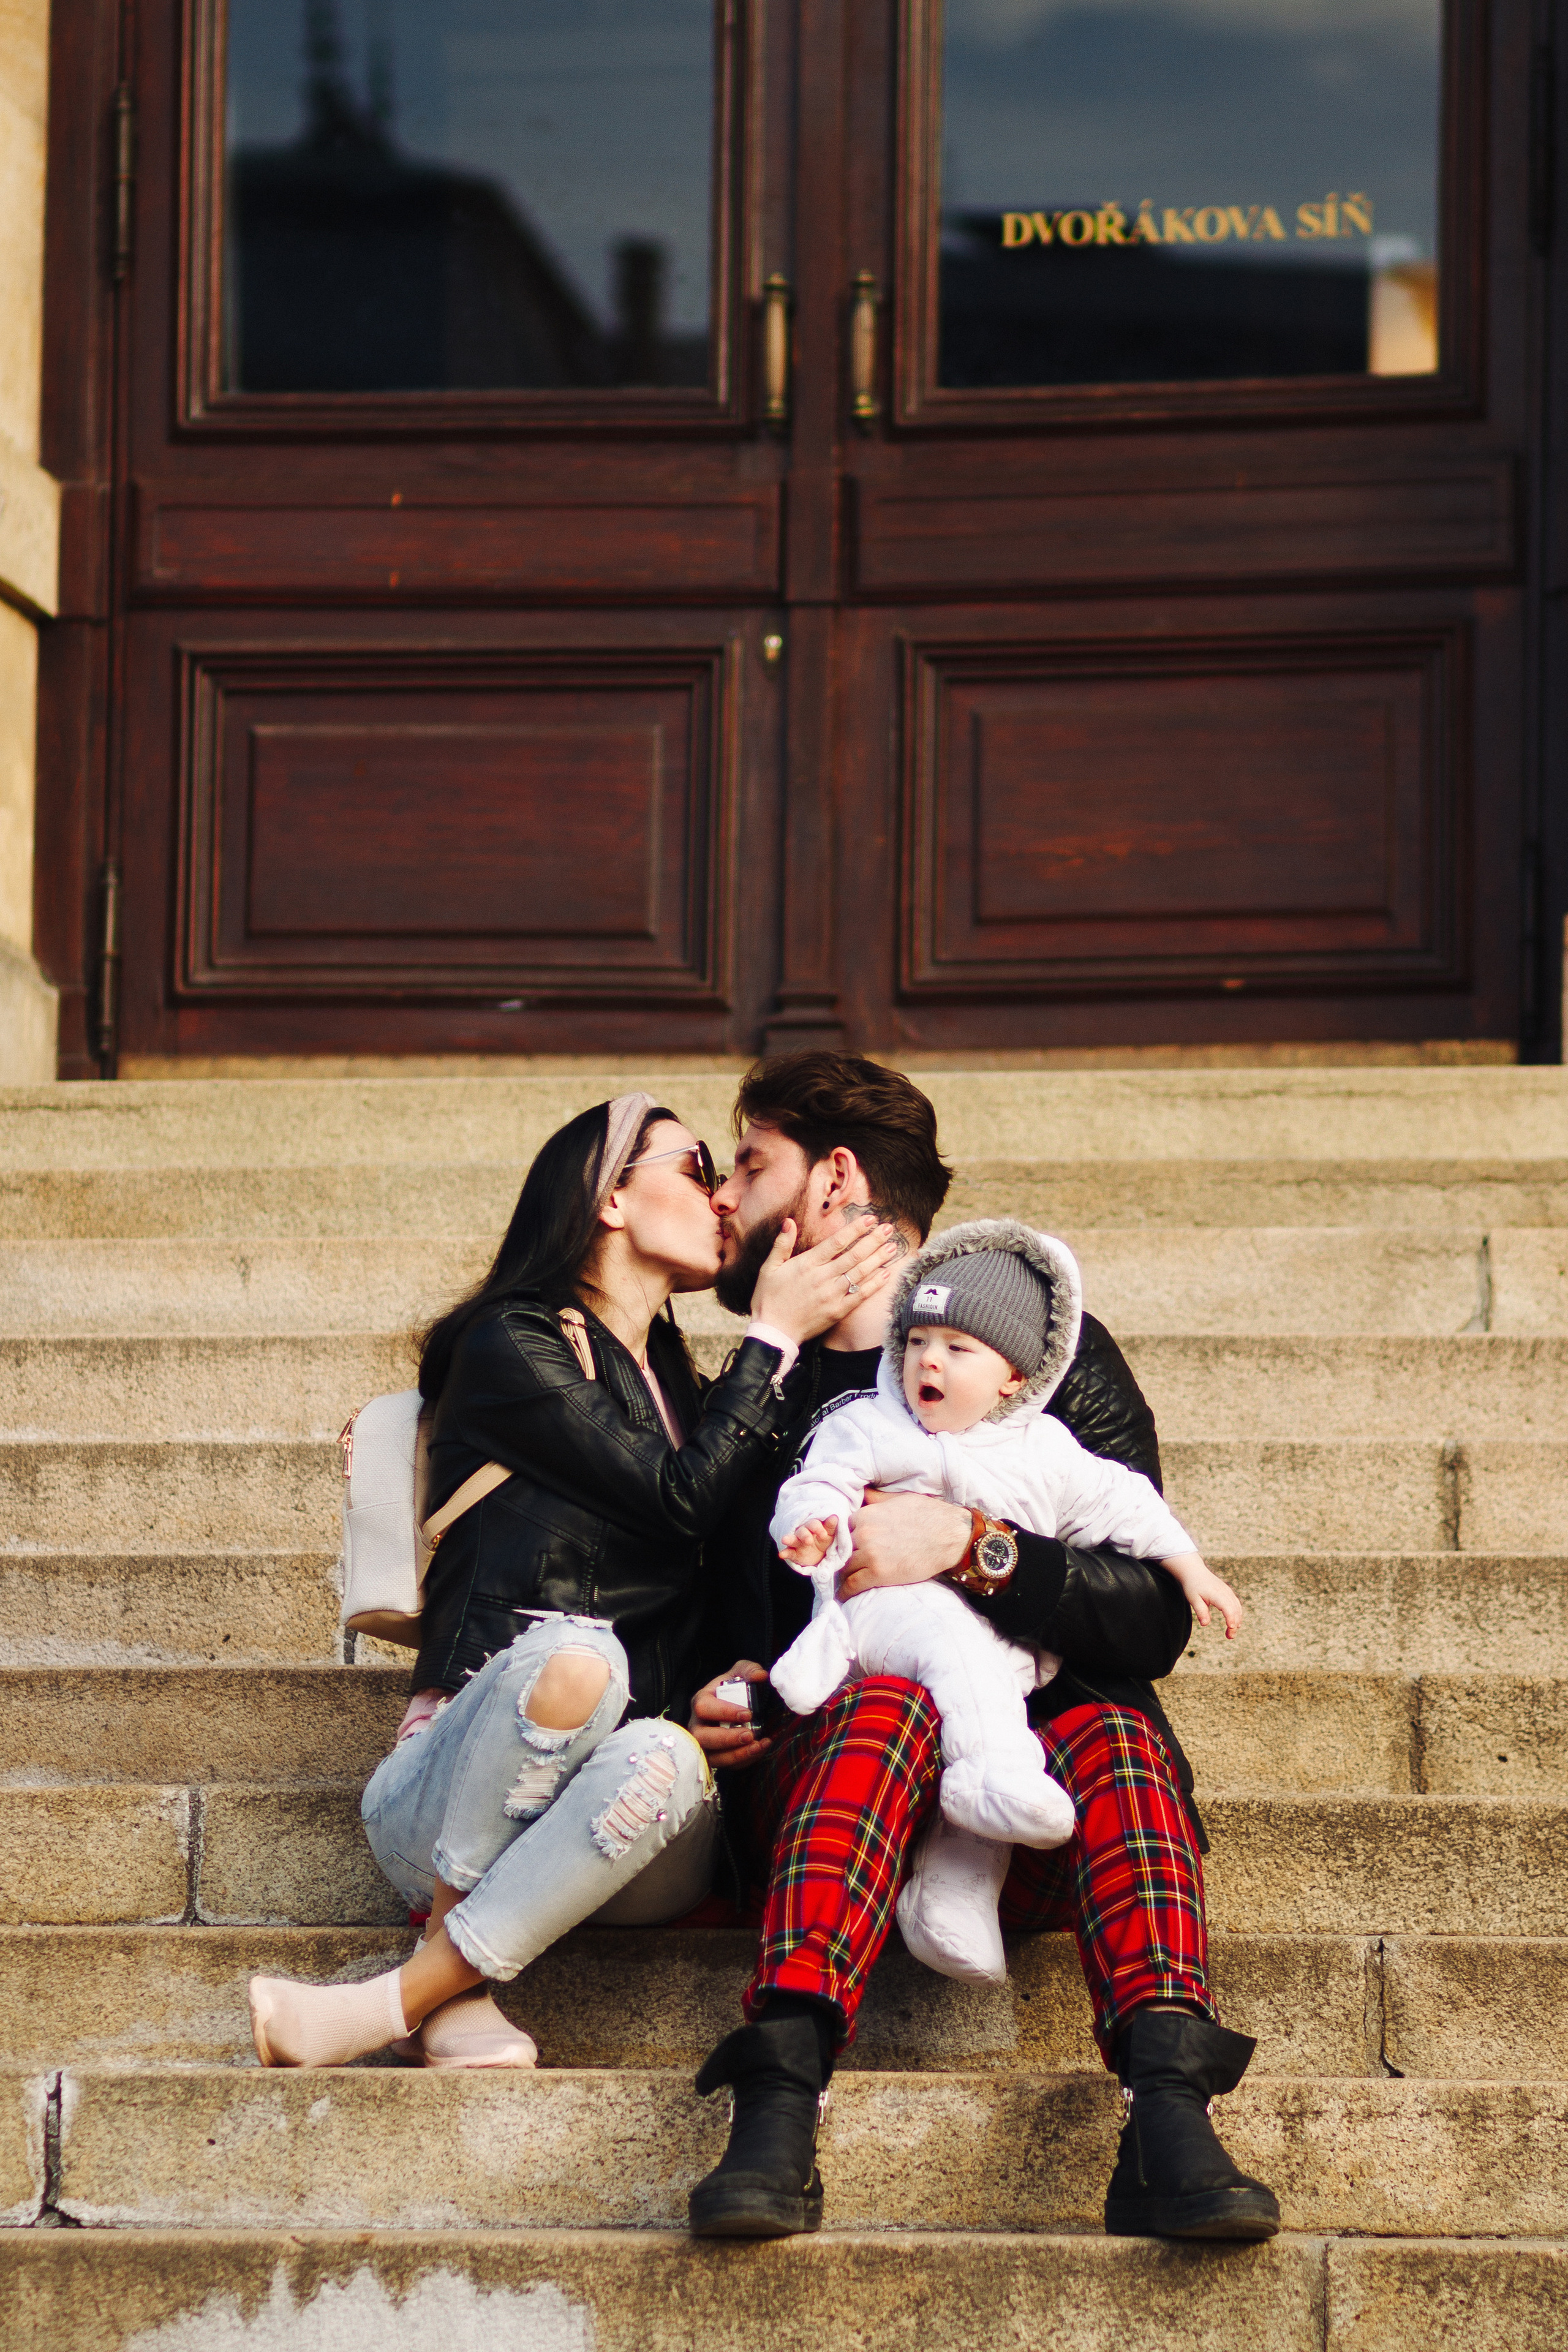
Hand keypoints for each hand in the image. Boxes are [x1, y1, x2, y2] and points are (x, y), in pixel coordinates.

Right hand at [689, 1659, 773, 1769]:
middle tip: (750, 1735)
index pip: (704, 1708)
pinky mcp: (716, 1757)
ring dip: (736, 1755)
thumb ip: (749, 1670)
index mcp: (701, 1701)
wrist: (736, 1705)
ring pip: (711, 1757)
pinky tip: (759, 1750)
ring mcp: (705, 1744)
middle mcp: (698, 1725)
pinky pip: (725, 1766)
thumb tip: (760, 1676)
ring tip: (758, 1746)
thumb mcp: (740, 1673)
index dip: (724, 1712)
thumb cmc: (734, 1688)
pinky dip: (743, 1761)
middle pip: (702, 1737)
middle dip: (727, 1739)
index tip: (747, 1713)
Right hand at [750, 1215, 902, 1345]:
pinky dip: (874, 1284)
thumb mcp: (769, 1268)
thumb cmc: (768, 1299)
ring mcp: (832, 1295)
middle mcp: (823, 1278)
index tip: (870, 1219)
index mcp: (807, 1264)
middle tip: (888, 1229)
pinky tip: (886, 1274)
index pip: (836, 1242)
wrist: (773, 1332)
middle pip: (853, 1255)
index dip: (855, 1229)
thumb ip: (781, 1244)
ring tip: (893, 1246)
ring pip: (860, 1273)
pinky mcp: (838, 1311)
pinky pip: (860, 1296)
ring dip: (878, 1259)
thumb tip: (789, 1221)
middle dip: (873, 1240)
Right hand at [780, 1518, 836, 1567]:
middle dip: (805, 1535)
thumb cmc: (823, 1538)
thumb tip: (834, 1516)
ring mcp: (797, 1543)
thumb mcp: (829, 1533)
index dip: (818, 1528)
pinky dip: (785, 1553)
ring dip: (789, 1539)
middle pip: (802, 1531)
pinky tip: (781, 1554)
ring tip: (784, 1540)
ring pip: (793, 1539)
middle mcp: (804, 1533)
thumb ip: (831, 1526)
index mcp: (813, 1527)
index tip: (823, 1535)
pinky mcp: (794, 1553)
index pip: (814, 1524)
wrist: (819, 1554)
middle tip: (808, 1541)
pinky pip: (788, 1552)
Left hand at [837, 1489, 971, 1598]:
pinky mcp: (879, 1573)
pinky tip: (843, 1596)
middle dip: (842, 1557)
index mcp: (866, 1515)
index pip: (843, 1529)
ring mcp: (870, 1554)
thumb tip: (863, 1493)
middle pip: (841, 1549)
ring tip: (843, 1580)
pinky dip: (846, 1592)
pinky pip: (853, 1585)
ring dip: (843, 1575)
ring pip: (845, 1567)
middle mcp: (864, 1533)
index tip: (845, 1548)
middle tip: (842, 1566)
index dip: (844, 1540)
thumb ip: (876, 1499)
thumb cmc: (928, 1515)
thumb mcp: (899, 1499)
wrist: (950, 1536)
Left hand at [1164, 1551, 1243, 1640]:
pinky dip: (1237, 1614)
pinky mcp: (1228, 1593)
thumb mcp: (1193, 1599)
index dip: (1231, 1618)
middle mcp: (1225, 1592)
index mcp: (1217, 1594)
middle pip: (1235, 1610)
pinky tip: (1234, 1624)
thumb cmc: (1192, 1586)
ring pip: (1237, 1608)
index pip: (1228, 1608)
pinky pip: (1237, 1604)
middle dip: (1234, 1625)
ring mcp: (1228, 1592)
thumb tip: (1205, 1624)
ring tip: (1231, 1634)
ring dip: (1237, 1621)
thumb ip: (1200, 1611)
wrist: (1195, 1572)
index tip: (1230, 1628)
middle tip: (1229, 1637)